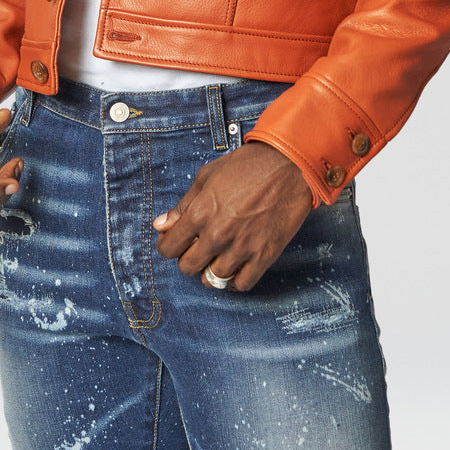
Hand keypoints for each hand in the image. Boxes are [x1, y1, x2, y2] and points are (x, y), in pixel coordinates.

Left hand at [152, 142, 312, 291]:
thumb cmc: (248, 165)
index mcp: (200, 213)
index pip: (168, 247)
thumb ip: (182, 204)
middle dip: (188, 258)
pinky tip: (235, 267)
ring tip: (218, 255)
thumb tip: (161, 225)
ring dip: (211, 269)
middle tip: (197, 247)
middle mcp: (217, 235)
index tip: (175, 241)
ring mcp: (241, 248)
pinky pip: (241, 284)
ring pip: (212, 279)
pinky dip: (234, 280)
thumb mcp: (207, 176)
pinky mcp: (263, 256)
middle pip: (187, 267)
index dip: (168, 245)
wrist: (289, 165)